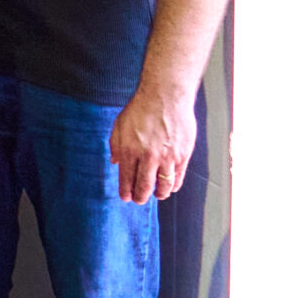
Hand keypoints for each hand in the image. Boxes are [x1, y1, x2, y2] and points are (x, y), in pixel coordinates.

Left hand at [109, 79, 197, 201]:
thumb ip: (116, 146)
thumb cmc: (140, 109)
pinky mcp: (183, 154)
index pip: (126, 179)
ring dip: (159, 194)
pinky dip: (174, 185)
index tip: (126, 198)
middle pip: (144, 186)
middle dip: (141, 196)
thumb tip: (115, 163)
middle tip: (139, 200)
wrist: (165, 97)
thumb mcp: (119, 126)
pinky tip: (170, 187)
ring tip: (156, 195)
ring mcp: (167, 157)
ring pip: (163, 185)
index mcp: (130, 150)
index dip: (126, 191)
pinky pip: (178, 176)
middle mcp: (148, 156)